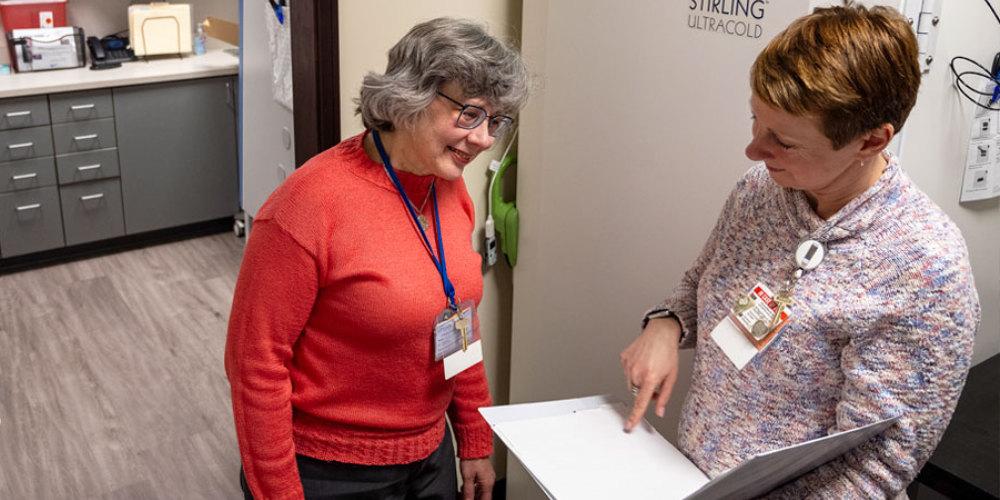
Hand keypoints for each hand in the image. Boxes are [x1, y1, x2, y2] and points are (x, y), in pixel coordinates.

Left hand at [459, 458, 494, 499]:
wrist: (474, 445)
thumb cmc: (472, 457)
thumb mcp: (467, 477)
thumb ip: (468, 491)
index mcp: (488, 483)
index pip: (485, 499)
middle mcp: (490, 480)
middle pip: (483, 496)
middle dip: (474, 498)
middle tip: (465, 498)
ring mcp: (488, 476)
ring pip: (481, 490)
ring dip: (473, 493)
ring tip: (464, 494)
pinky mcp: (484, 472)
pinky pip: (481, 484)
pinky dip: (474, 487)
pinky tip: (466, 487)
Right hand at [620, 317, 681, 431]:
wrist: (660, 332)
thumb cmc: (668, 352)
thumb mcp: (672, 376)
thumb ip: (665, 396)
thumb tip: (659, 411)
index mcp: (650, 377)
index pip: (641, 403)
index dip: (635, 416)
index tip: (628, 426)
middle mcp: (637, 371)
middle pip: (637, 392)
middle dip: (645, 391)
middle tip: (655, 380)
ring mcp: (628, 364)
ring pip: (631, 383)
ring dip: (639, 380)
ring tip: (649, 367)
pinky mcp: (623, 358)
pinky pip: (627, 372)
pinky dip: (634, 370)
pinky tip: (642, 361)